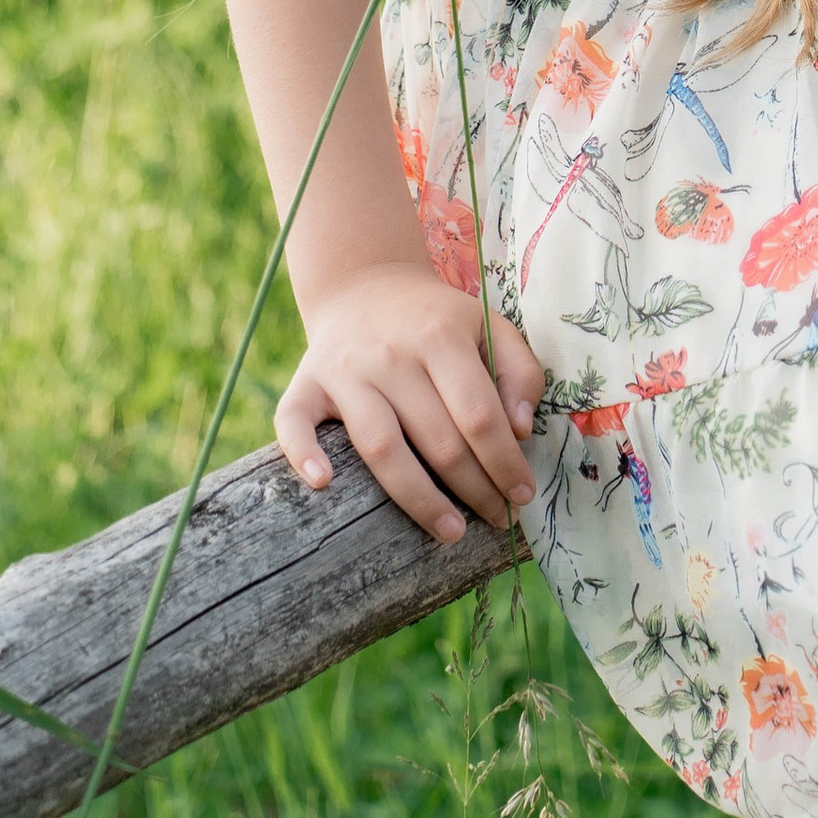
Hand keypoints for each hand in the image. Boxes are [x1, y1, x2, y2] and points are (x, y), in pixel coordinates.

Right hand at [277, 260, 544, 541]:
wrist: (364, 284)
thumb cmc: (436, 319)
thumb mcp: (489, 325)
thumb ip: (519, 372)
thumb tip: (520, 430)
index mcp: (440, 336)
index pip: (479, 414)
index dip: (505, 462)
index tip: (523, 496)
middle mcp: (390, 354)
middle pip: (437, 439)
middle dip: (474, 489)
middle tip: (497, 519)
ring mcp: (345, 371)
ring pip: (381, 447)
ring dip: (417, 498)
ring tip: (450, 532)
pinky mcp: (305, 383)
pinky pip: (294, 422)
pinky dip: (303, 453)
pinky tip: (324, 484)